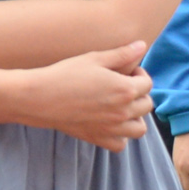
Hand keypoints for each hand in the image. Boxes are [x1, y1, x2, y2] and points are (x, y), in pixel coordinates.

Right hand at [19, 40, 153, 148]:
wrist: (41, 97)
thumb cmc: (66, 74)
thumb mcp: (95, 58)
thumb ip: (122, 54)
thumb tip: (142, 45)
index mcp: (125, 89)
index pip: (147, 84)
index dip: (139, 74)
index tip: (126, 71)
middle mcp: (123, 112)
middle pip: (146, 105)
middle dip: (139, 93)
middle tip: (123, 86)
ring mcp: (112, 128)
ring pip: (139, 129)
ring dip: (136, 117)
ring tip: (122, 106)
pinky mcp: (98, 138)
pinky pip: (121, 144)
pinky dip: (121, 136)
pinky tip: (111, 123)